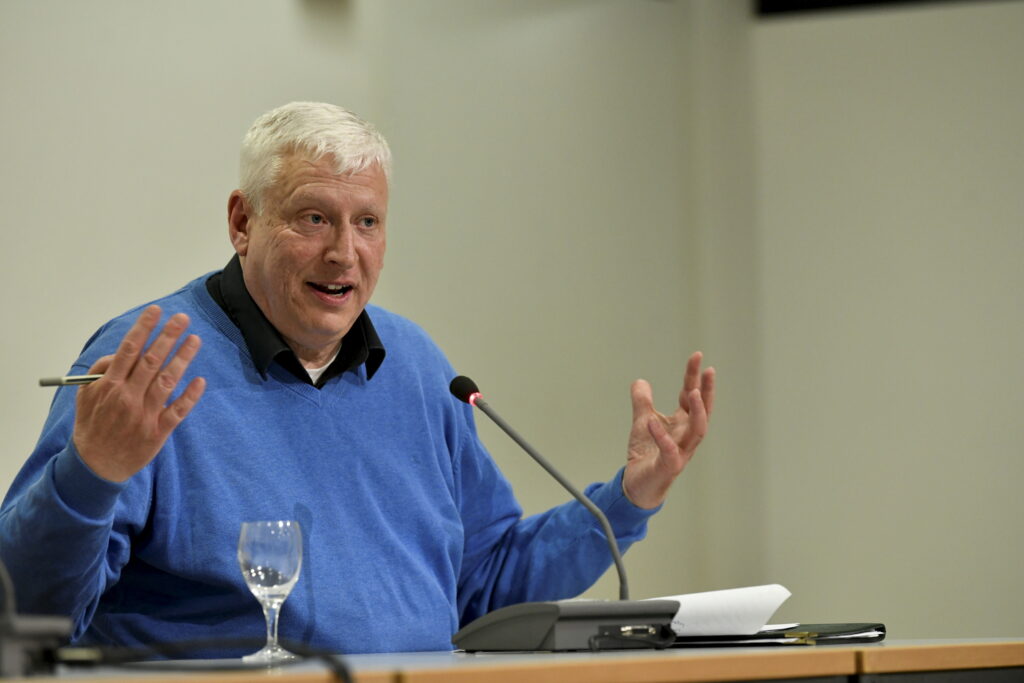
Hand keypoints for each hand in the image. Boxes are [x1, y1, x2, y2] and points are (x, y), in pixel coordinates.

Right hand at [72, 305, 205, 481]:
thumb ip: (100, 371)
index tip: (155, 311)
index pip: (128, 350)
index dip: (143, 329)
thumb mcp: (85, 396)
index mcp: (109, 386)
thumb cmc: (93, 425)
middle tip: (183, 318)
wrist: (96, 466)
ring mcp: (144, 414)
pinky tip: (200, 381)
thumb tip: (122, 352)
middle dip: (168, 336)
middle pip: (151, 361)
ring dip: (183, 358)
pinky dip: (190, 396)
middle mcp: (127, 397)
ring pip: (167, 381)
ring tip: (195, 340)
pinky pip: (177, 411)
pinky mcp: (158, 431)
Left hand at [622, 351, 714, 508]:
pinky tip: (653, 423)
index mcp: (682, 424)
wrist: (637, 486)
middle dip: (706, 390)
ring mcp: (681, 452)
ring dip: (697, 412)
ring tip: (692, 392)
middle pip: (702, 411)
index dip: (694, 377)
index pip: (691, 397)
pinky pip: (669, 452)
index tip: (697, 356)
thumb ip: (643, 402)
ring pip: (697, 432)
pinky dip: (662, 437)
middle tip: (708, 370)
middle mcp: (686, 437)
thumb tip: (640, 381)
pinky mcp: (668, 467)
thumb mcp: (642, 422)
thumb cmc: (646, 454)